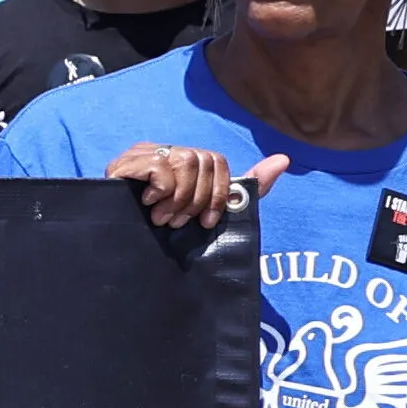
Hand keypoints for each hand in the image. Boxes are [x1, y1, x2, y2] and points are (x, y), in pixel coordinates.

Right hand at [101, 143, 283, 230]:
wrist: (125, 256)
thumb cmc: (168, 232)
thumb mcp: (212, 211)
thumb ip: (247, 187)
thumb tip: (284, 159)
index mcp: (185, 162)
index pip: (217, 161)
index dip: (218, 194)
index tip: (205, 222)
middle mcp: (164, 152)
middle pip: (203, 160)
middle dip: (197, 200)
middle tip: (177, 222)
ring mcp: (142, 154)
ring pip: (186, 160)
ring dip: (179, 199)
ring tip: (162, 218)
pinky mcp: (122, 164)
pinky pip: (160, 165)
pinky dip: (162, 190)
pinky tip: (146, 204)